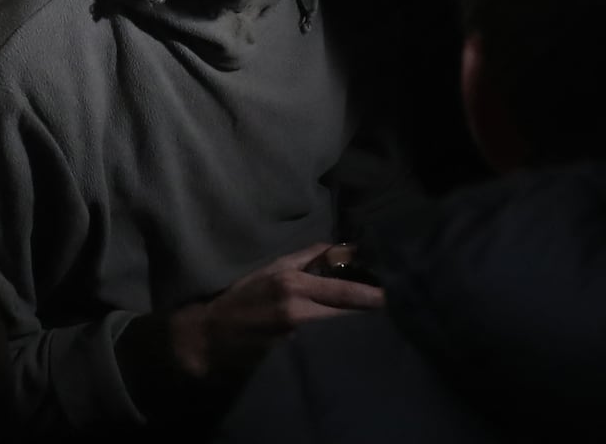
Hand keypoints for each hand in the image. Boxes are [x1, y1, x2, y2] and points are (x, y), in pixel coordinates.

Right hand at [168, 242, 383, 381]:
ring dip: (357, 328)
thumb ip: (306, 257)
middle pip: (346, 314)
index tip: (392, 294)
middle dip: (370, 313)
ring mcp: (295, 337)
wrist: (211, 335)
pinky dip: (337, 343)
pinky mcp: (291, 356)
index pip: (343, 290)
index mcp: (293, 283)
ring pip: (338, 332)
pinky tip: (350, 344)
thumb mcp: (273, 268)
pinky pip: (323, 348)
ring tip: (377, 325)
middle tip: (393, 310)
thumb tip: (340, 248)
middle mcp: (297, 309)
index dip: (371, 295)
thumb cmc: (244, 296)